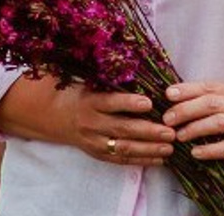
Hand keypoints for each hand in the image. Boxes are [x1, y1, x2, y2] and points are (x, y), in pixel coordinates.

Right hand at [0, 78, 173, 166]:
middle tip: (170, 132)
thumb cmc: (78, 91)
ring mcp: (94, 141)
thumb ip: (109, 77)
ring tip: (169, 147)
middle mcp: (91, 122)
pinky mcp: (98, 154)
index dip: (129, 103)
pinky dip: (141, 160)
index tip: (149, 102)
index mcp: (89, 100)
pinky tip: (158, 159)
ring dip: (148, 149)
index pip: (111, 102)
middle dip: (148, 132)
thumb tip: (138, 63)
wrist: (54, 115)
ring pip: (124, 148)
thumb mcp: (88, 80)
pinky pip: (121, 160)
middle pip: (122, 129)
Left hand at [162, 81, 223, 174]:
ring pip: (218, 122)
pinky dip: (210, 150)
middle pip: (211, 103)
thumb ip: (213, 101)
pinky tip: (196, 153)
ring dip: (195, 128)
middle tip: (167, 118)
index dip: (187, 89)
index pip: (208, 87)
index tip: (168, 94)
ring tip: (179, 136)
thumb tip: (177, 101)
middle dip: (186, 109)